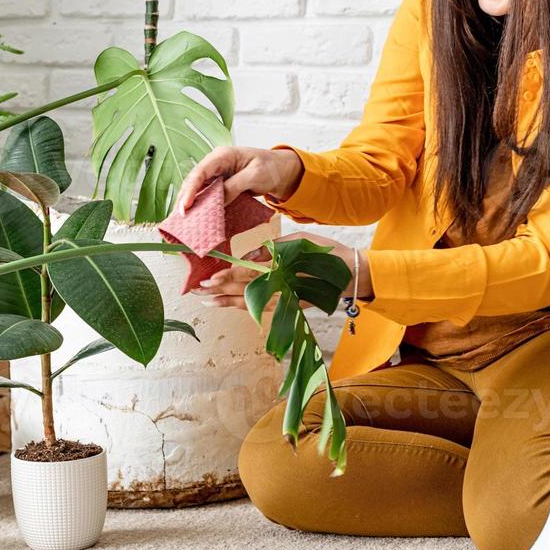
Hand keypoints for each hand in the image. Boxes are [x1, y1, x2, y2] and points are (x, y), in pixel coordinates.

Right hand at [175, 146, 303, 212]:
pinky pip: (206, 196)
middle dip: (184, 199)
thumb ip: (235, 186)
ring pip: (197, 190)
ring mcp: (216, 175)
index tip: (185, 206)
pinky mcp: (220, 186)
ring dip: (189, 204)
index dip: (190, 189)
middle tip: (179, 218)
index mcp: (222, 156)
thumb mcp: (255, 175)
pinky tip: (195, 218)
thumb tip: (218, 201)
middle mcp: (215, 164)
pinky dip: (200, 207)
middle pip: (194, 182)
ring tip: (181, 222)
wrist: (280, 171)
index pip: (200, 172)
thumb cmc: (270, 167)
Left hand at [191, 232, 372, 309]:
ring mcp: (286, 299)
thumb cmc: (327, 253)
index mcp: (282, 269)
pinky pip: (263, 308)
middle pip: (245, 290)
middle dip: (220, 290)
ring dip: (228, 302)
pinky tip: (232, 304)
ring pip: (251, 302)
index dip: (228, 276)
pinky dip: (246, 306)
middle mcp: (281, 287)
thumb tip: (246, 257)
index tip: (210, 277)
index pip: (249, 274)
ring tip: (208, 301)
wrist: (351, 275)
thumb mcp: (299, 241)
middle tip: (198, 290)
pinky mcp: (290, 304)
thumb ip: (271, 249)